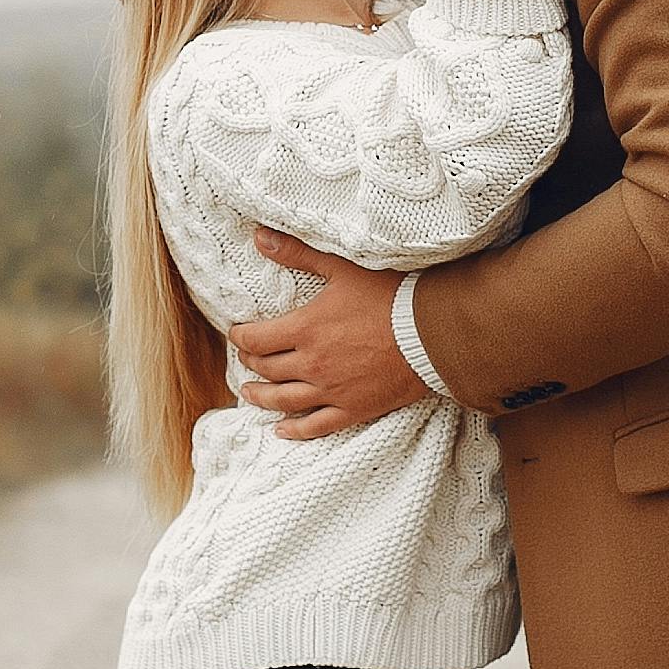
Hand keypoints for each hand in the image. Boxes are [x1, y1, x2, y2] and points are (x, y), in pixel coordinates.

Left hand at [231, 230, 427, 437]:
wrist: (431, 333)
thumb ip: (297, 253)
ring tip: (249, 393)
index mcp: (305, 329)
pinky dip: (295, 430)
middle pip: (267, 368)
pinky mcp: (354, 409)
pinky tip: (282, 431)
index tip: (237, 333)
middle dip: (251, 362)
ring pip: (284, 400)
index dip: (241, 336)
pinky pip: (317, 425)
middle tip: (247, 358)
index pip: (256, 339)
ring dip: (262, 397)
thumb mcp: (341, 267)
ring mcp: (332, 390)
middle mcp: (312, 364)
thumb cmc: (389, 296)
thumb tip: (259, 237)